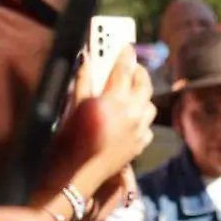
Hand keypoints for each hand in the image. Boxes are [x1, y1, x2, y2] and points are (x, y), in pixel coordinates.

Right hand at [41, 46, 154, 220]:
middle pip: (144, 83)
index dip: (125, 54)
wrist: (77, 176)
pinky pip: (147, 125)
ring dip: (142, 95)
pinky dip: (141, 117)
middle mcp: (134, 113)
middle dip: (138, 72)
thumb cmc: (70, 139)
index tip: (125, 45)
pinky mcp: (140, 144)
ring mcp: (139, 130)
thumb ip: (84, 80)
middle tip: (131, 66)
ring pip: (150, 104)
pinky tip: (129, 118)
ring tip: (130, 92)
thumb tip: (87, 58)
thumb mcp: (74, 106)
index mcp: (116, 99)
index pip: (125, 68)